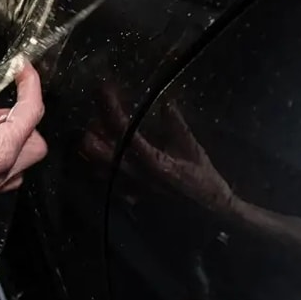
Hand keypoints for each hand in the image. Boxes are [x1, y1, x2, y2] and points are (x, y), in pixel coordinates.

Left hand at [81, 85, 234, 213]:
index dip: (111, 108)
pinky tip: (103, 149)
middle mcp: (136, 176)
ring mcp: (130, 187)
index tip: (104, 88)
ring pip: (97, 165)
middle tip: (98, 111)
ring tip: (97, 126)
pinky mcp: (130, 194)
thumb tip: (165, 102)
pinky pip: (104, 177)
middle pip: (99, 151)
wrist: (207, 210)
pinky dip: (98, 161)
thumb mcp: (193, 148)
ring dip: (93, 144)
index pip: (123, 131)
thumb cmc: (202, 178)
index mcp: (153, 161)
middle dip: (93, 128)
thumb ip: (177, 125)